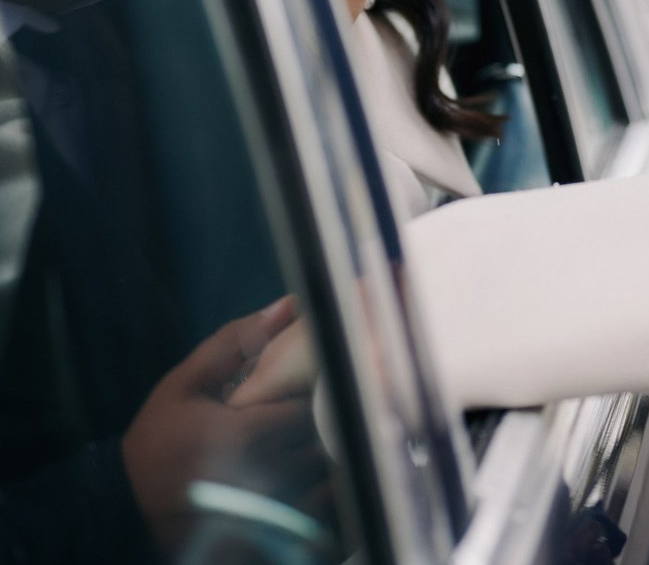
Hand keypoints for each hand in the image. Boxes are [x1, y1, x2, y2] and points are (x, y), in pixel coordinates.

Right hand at [122, 298, 329, 553]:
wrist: (125, 512)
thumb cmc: (158, 441)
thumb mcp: (183, 385)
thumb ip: (234, 342)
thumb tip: (287, 304)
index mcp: (240, 436)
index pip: (308, 407)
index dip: (316, 392)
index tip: (312, 383)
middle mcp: (258, 479)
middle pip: (321, 443)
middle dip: (325, 422)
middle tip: (321, 407)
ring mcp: (264, 516)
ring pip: (326, 480)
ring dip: (327, 458)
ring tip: (314, 439)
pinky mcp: (266, 540)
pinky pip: (316, 516)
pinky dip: (322, 495)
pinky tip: (308, 477)